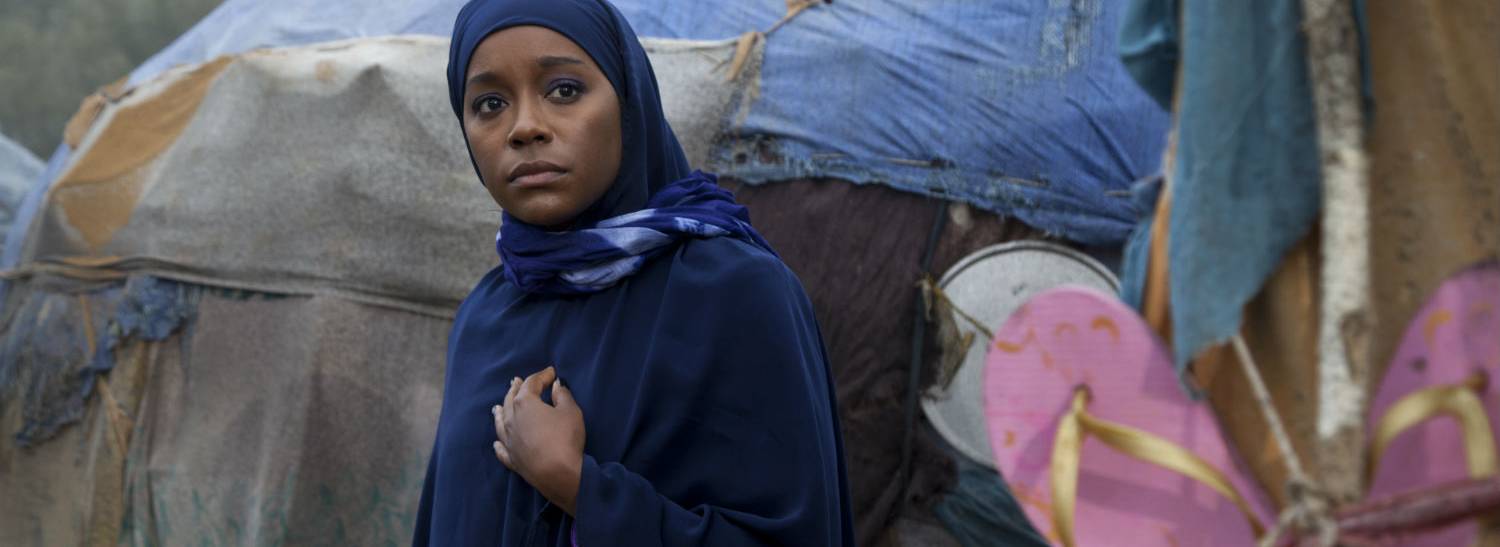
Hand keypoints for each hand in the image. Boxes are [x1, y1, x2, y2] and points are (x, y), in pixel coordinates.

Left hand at [493, 366, 585, 514]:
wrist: (558, 473)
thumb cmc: (565, 438)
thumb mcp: (570, 411)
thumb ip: (562, 395)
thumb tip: (555, 386)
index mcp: (524, 403)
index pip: (532, 383)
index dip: (542, 376)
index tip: (551, 372)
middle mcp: (511, 419)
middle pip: (511, 399)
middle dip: (516, 388)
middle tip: (517, 381)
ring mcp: (508, 440)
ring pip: (500, 422)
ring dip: (500, 412)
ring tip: (498, 406)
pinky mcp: (511, 459)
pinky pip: (501, 448)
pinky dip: (499, 442)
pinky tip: (496, 441)